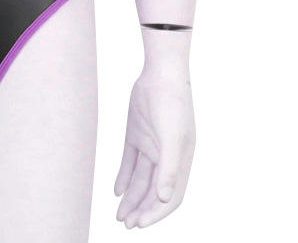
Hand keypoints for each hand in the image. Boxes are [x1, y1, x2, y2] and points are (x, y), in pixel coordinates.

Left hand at [113, 66, 195, 228]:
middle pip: (154, 191)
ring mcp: (151, 145)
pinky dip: (124, 177)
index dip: (156, 213)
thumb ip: (169, 169)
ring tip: (119, 216)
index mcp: (181, 161)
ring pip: (141, 179)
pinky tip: (116, 191)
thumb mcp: (172, 138)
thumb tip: (164, 199)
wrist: (160, 72)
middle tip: (126, 225)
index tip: (140, 225)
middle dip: (141, 210)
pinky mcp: (137, 133)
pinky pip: (130, 162)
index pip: (170, 197)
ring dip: (131, 198)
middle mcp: (167, 156)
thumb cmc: (172, 104)